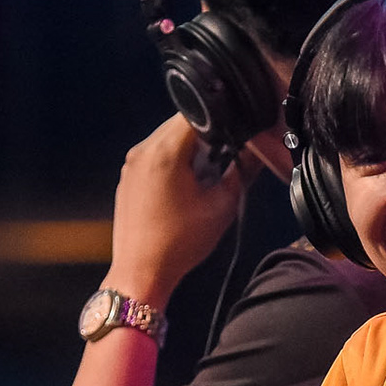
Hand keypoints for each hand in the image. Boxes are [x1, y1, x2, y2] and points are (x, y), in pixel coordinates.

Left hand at [102, 113, 260, 302]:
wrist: (141, 272)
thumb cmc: (181, 243)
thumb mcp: (222, 206)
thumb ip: (242, 172)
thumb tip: (258, 153)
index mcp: (165, 152)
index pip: (196, 113)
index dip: (221, 121)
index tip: (235, 137)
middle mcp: (143, 150)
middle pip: (179, 124)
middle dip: (204, 136)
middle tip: (223, 158)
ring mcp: (131, 163)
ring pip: (166, 138)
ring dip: (188, 148)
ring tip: (203, 175)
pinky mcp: (127, 177)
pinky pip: (153, 154)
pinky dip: (172, 160)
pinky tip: (184, 186)